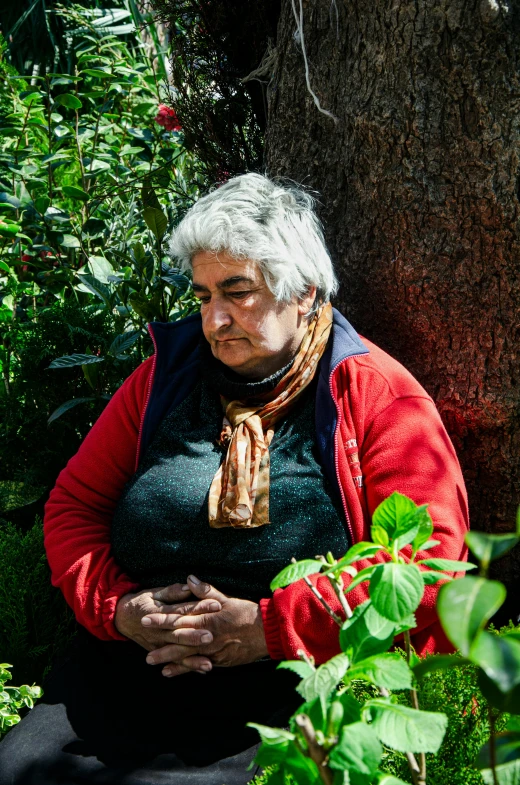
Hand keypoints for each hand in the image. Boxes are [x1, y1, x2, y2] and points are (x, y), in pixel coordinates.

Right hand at [115, 583, 221, 674]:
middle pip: (179, 633)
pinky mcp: (158, 652)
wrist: (121, 618)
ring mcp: (157, 644)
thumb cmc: (143, 602)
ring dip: (192, 659)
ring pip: (177, 652)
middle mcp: (158, 630)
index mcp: (159, 612)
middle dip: (195, 636)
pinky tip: (202, 670)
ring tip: (208, 664)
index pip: (182, 609)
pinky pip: (174, 661)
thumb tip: (190, 585)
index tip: (216, 604)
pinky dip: (187, 667)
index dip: (199, 606)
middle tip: (211, 636)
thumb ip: (173, 591)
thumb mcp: (155, 593)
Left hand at [145, 575, 268, 675]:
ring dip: (167, 658)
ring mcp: (212, 651)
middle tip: (143, 643)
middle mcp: (208, 636)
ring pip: (186, 655)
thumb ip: (206, 592)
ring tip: (150, 660)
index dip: (162, 618)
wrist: (267, 633)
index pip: (181, 618)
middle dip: (160, 640)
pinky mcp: (218, 661)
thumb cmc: (248, 614)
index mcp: (209, 619)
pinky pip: (197, 665)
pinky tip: (169, 672)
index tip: (146, 618)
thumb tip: (189, 579)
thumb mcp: (227, 599)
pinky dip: (182, 669)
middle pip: (179, 638)